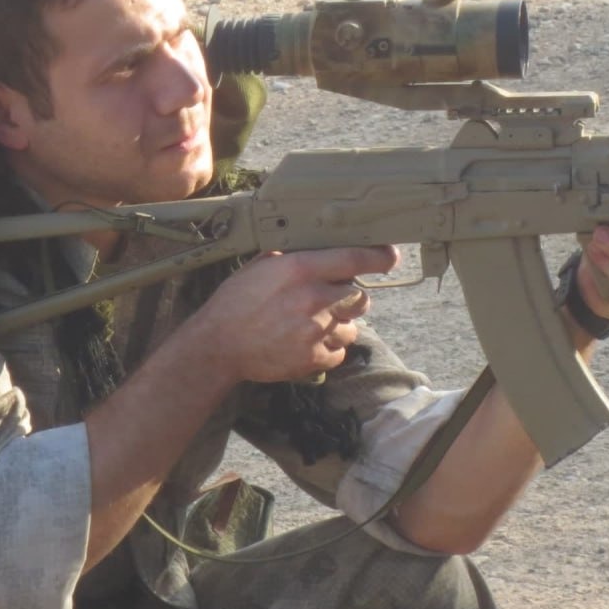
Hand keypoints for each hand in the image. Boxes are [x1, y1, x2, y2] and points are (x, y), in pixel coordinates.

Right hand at [192, 245, 399, 382]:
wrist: (218, 345)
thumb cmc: (236, 302)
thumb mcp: (261, 267)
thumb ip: (293, 258)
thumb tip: (318, 250)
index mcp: (299, 269)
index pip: (354, 259)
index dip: (378, 257)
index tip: (390, 257)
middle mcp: (312, 297)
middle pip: (360, 297)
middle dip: (351, 300)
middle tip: (330, 302)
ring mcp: (314, 330)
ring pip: (351, 328)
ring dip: (338, 328)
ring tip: (310, 327)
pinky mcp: (312, 358)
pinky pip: (338, 353)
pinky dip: (327, 351)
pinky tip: (305, 344)